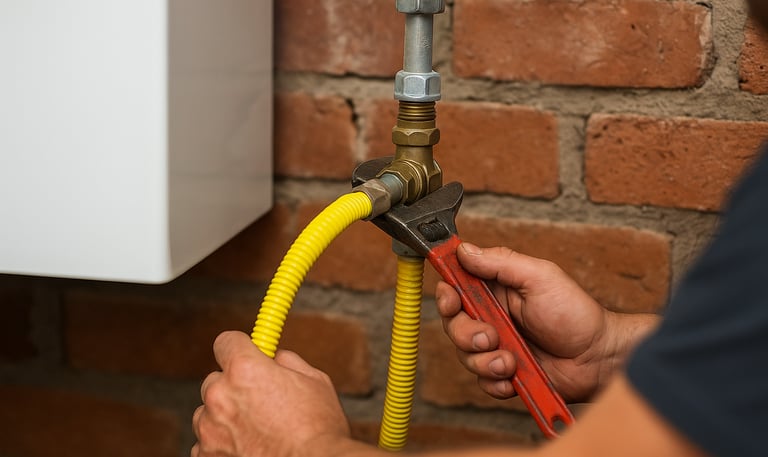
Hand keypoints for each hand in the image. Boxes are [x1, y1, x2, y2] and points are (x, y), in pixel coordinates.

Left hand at [191, 331, 352, 456]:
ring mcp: (210, 429)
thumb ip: (288, 362)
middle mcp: (220, 395)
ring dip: (226, 417)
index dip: (239, 347)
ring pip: (209, 413)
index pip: (226, 341)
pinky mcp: (206, 456)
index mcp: (244, 369)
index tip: (246, 353)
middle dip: (234, 387)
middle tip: (260, 400)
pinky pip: (207, 443)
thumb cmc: (318, 429)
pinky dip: (223, 444)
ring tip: (258, 430)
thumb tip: (276, 358)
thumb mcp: (314, 381)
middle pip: (215, 380)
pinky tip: (249, 447)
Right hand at [436, 243, 648, 402]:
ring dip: (485, 360)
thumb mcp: (539, 276)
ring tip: (511, 360)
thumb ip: (500, 262)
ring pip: (465, 355)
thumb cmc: (575, 313)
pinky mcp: (503, 373)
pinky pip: (482, 381)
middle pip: (452, 324)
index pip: (454, 287)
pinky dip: (495, 381)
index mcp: (495, 289)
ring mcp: (496, 346)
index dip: (446, 294)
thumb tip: (463, 249)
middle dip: (466, 333)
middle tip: (490, 336)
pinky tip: (513, 374)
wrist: (598, 357)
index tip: (451, 300)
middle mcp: (490, 316)